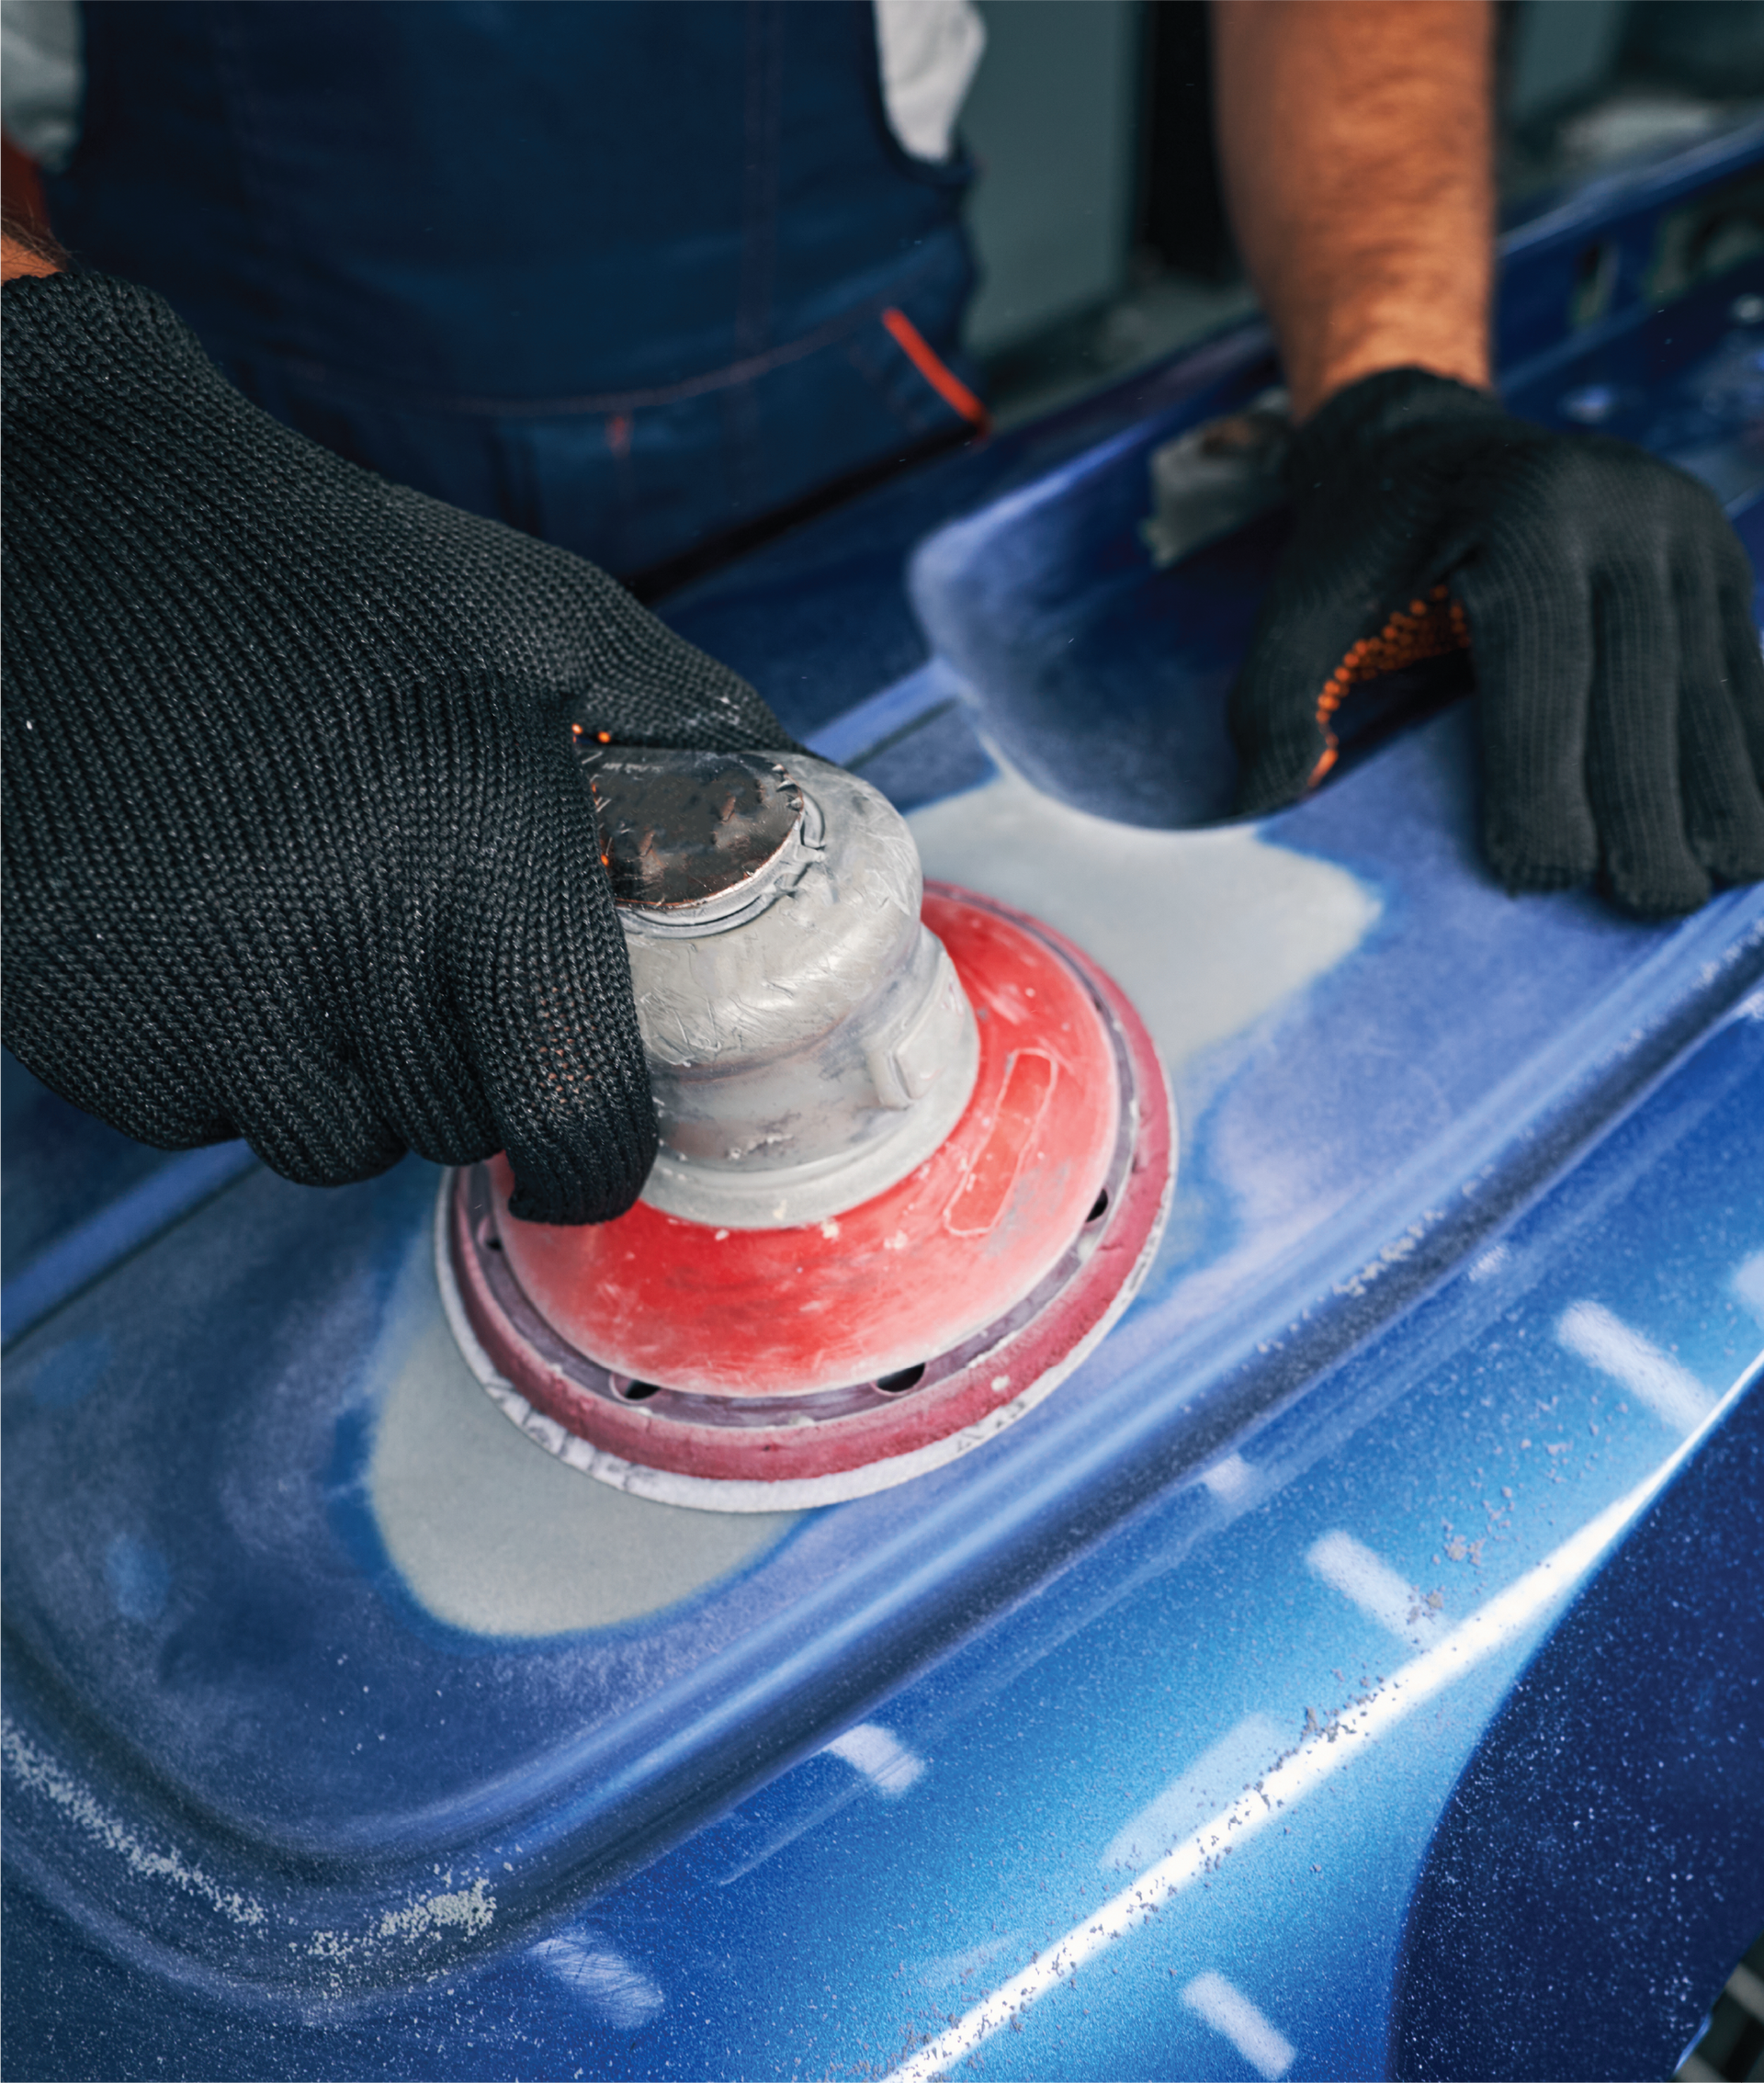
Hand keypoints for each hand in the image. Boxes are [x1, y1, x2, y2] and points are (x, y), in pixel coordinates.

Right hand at [0, 272, 794, 1220]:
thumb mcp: (547, 617)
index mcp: (479, 843)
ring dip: (356, 1075)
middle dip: (476, 1080)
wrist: (65, 531)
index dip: (594, 1160)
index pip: (570, 1113)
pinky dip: (233, 1054)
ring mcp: (194, 999)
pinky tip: (216, 925)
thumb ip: (695, 736)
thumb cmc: (335, 581)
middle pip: (451, 1130)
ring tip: (328, 927)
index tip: (591, 1148)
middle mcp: (337, 939)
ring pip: (329, 1140)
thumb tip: (815, 829)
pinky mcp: (87, 1028)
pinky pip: (206, 1111)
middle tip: (446, 963)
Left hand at [1230, 367, 1763, 916]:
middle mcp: (1627, 511)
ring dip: (1721, 792)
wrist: (1437, 443)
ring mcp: (1689, 533)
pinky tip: (1746, 829)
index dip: (1545, 780)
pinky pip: (1749, 672)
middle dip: (1648, 805)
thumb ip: (1276, 702)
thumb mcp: (1302, 608)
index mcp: (1527, 516)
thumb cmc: (1363, 548)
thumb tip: (1258, 813)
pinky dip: (1749, 753)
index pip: (1545, 671)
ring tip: (1713, 885)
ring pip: (1717, 685)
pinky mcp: (1723, 562)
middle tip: (1647, 903)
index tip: (1541, 876)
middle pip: (1646, 686)